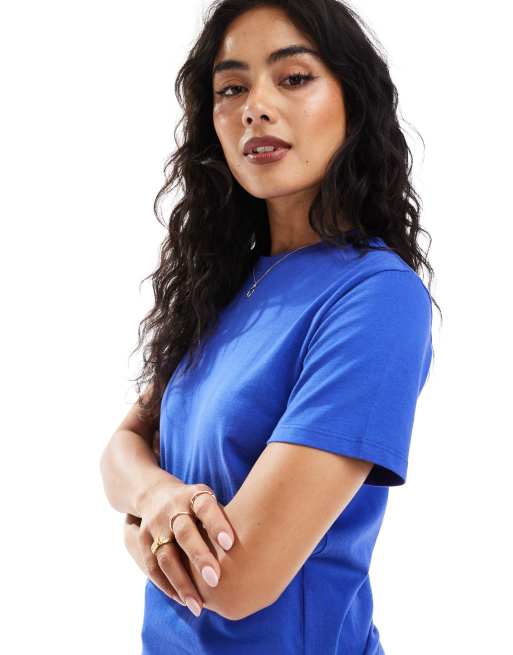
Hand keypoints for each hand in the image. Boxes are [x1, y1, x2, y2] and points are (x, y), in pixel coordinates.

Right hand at [124, 471, 234, 617]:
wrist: (154, 495)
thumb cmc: (195, 504)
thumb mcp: (208, 500)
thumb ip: (225, 518)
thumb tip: (259, 545)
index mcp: (193, 496)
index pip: (205, 508)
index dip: (216, 524)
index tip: (230, 543)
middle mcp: (172, 509)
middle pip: (185, 533)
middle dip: (199, 557)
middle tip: (216, 580)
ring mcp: (155, 525)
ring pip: (166, 556)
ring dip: (182, 582)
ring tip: (199, 606)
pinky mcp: (143, 542)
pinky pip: (153, 568)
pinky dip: (168, 586)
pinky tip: (184, 601)